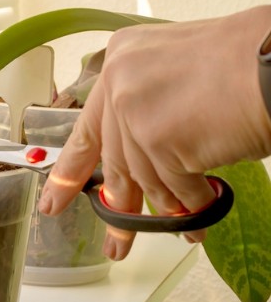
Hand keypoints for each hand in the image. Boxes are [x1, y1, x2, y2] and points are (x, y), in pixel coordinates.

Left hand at [38, 6, 270, 259]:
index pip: (89, 124)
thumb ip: (150, 103)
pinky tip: (202, 214)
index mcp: (119, 59)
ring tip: (182, 231)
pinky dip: (191, 204)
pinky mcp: (157, 138)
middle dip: (115, 207)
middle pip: (110, 158)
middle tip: (112, 242)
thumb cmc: (244, 61)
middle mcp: (117, 82)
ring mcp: (133, 110)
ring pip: (143, 177)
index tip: (56, 197)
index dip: (71, 167)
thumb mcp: (176, 69)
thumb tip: (146, 152)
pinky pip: (173, 186)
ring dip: (165, 209)